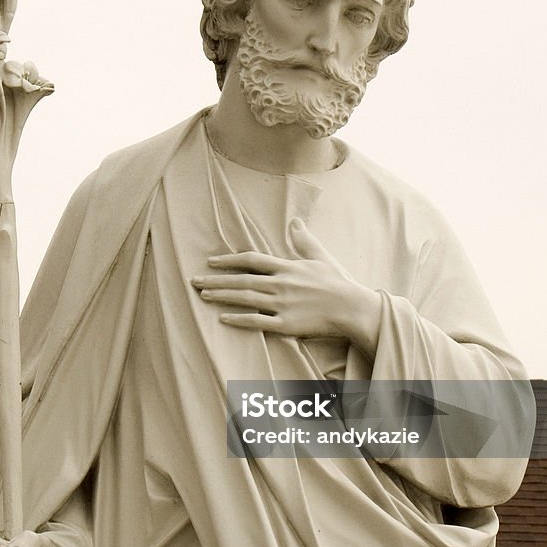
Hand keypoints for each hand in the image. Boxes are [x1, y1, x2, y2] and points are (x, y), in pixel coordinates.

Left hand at [191, 218, 381, 357]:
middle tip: (194, 280)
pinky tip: (223, 318)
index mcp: (287, 267)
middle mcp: (281, 284)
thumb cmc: (338, 282)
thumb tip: (295, 222)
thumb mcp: (320, 256)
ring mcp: (282, 305)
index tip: (211, 261)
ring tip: (203, 295)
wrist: (352, 308)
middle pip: (242, 279)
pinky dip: (239, 319)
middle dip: (216, 279)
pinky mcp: (286, 324)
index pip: (251, 260)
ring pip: (245, 298)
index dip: (229, 260)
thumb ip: (304, 240)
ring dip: (222, 296)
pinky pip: (257, 321)